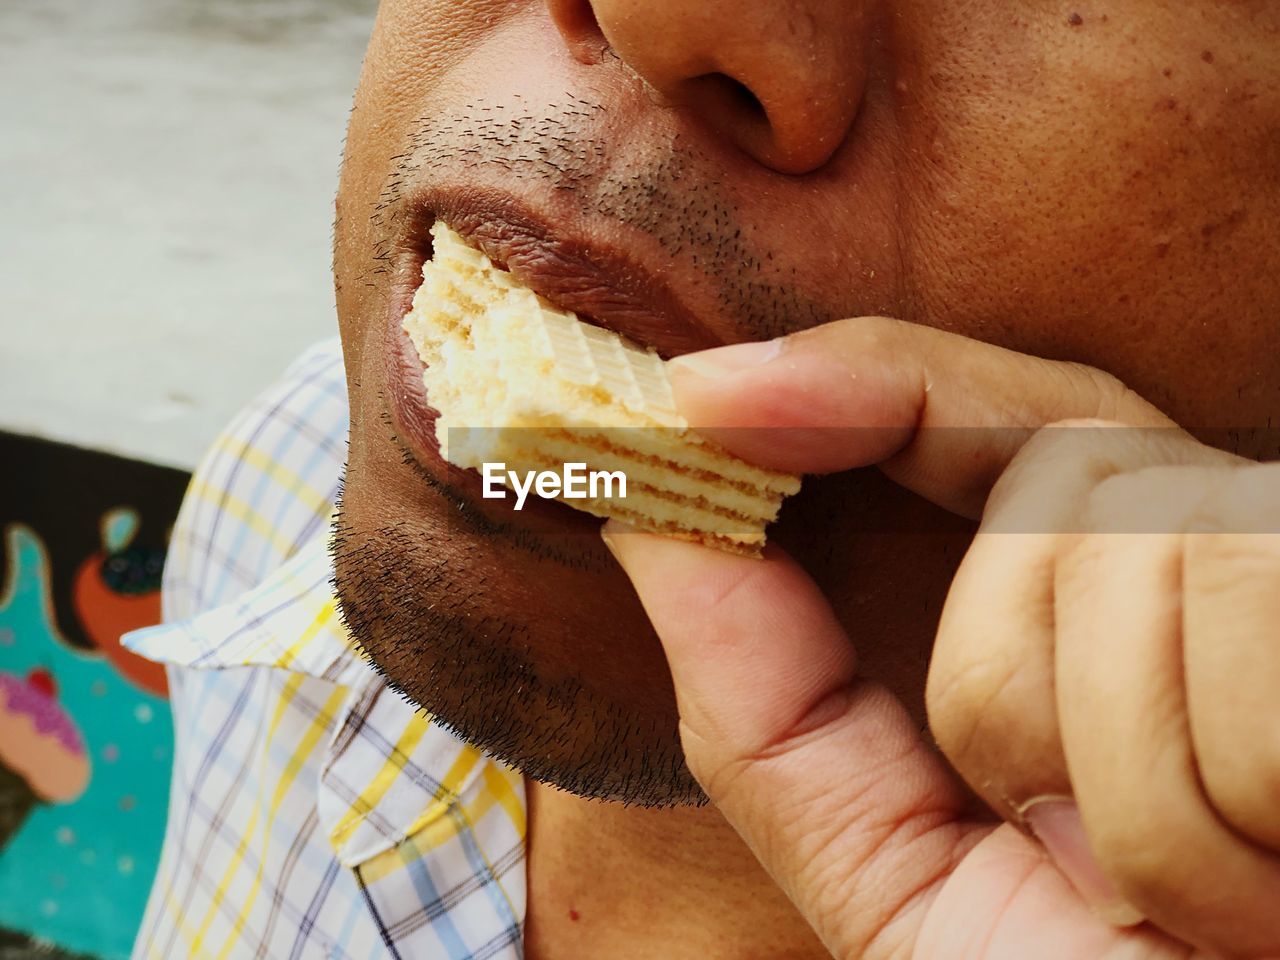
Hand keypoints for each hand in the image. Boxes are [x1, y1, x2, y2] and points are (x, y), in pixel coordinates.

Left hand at [601, 317, 1279, 958]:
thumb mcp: (895, 878)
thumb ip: (768, 709)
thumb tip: (650, 527)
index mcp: (1114, 601)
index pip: (984, 413)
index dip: (853, 381)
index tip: (700, 394)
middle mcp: (1231, 553)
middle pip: (1054, 465)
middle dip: (999, 671)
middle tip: (1052, 845)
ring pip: (1121, 556)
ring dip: (1112, 793)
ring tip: (1185, 907)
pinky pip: (1236, 627)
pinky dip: (1206, 825)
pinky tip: (1268, 901)